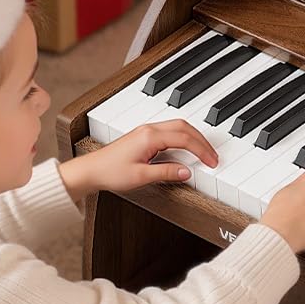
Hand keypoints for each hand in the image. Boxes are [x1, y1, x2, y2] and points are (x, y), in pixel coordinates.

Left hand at [61, 118, 217, 202]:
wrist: (91, 170)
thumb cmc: (110, 172)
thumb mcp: (141, 176)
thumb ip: (166, 172)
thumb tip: (187, 171)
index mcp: (150, 136)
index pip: (184, 138)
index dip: (201, 150)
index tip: (212, 161)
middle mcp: (149, 129)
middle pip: (184, 127)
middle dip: (202, 141)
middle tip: (213, 156)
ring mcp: (146, 131)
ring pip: (178, 126)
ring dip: (193, 137)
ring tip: (204, 153)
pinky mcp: (143, 136)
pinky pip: (169, 130)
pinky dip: (183, 138)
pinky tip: (187, 148)